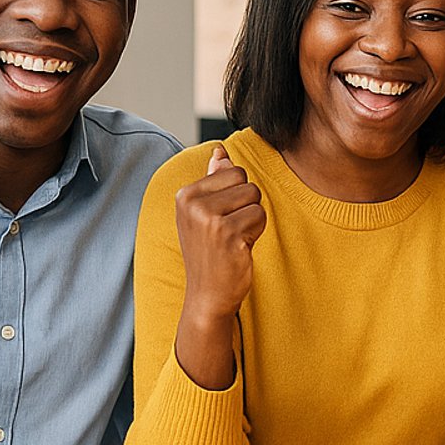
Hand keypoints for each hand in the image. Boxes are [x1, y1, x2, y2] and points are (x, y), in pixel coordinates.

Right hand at [174, 145, 266, 321]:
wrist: (207, 294)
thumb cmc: (210, 251)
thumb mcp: (204, 213)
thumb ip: (213, 180)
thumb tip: (220, 150)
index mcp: (185, 195)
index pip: (233, 170)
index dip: (237, 194)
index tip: (222, 218)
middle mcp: (192, 203)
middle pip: (246, 181)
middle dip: (247, 205)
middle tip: (230, 230)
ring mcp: (208, 219)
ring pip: (255, 198)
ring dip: (252, 219)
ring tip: (234, 239)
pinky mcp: (227, 233)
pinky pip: (259, 216)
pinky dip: (256, 232)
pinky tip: (239, 247)